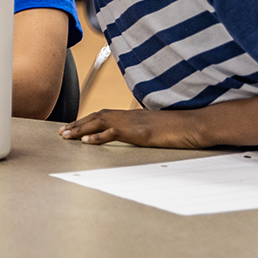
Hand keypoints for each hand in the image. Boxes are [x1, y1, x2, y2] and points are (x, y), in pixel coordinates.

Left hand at [59, 108, 207, 148]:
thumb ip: (144, 130)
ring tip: (66, 136)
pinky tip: (87, 141)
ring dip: (81, 128)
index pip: (104, 115)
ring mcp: (134, 123)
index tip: (72, 126)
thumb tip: (138, 135)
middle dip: (78, 123)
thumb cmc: (180, 128)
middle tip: (62, 132)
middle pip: (97, 116)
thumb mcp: (157, 129)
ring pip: (101, 122)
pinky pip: (115, 133)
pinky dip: (99, 136)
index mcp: (133, 115)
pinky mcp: (140, 132)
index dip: (87, 120)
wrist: (196, 125)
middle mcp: (130, 116)